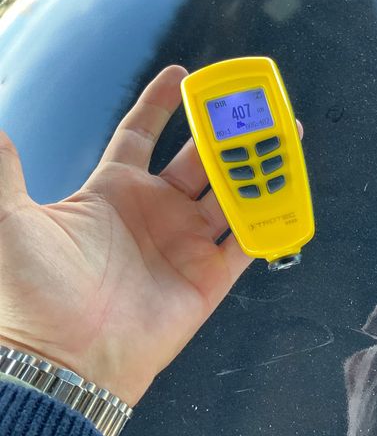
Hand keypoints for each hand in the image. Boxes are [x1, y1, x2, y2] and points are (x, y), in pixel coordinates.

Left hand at [0, 66, 301, 405]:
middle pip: (200, 160)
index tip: (184, 76)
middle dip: (227, 132)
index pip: (142, 134)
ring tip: (285, 137)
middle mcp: (155, 213)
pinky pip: (249, 241)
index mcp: (114, 192)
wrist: (66, 359)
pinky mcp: (210, 277)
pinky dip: (270, 219)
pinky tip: (289, 193)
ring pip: (232, 194)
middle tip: (253, 106)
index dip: (162, 104)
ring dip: (258, 167)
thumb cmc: (34, 292)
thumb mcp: (12, 221)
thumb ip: (7, 172)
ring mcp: (186, 244)